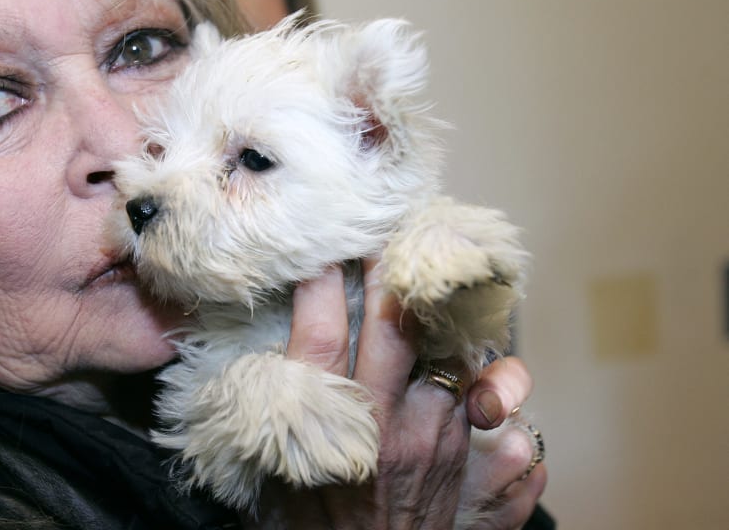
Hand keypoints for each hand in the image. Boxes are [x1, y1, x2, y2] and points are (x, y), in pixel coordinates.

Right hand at [247, 261, 544, 528]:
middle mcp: (386, 422)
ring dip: (440, 318)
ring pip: (451, 349)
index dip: (320, 280)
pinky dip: (488, 378)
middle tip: (388, 236)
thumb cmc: (315, 529)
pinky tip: (479, 367)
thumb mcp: (272, 474)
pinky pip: (493, 398)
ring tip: (434, 290)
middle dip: (392, 269)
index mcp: (329, 425)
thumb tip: (243, 364)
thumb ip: (270, 415)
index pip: (319, 332)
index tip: (320, 246)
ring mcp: (437, 436)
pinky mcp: (472, 456)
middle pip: (396, 322)